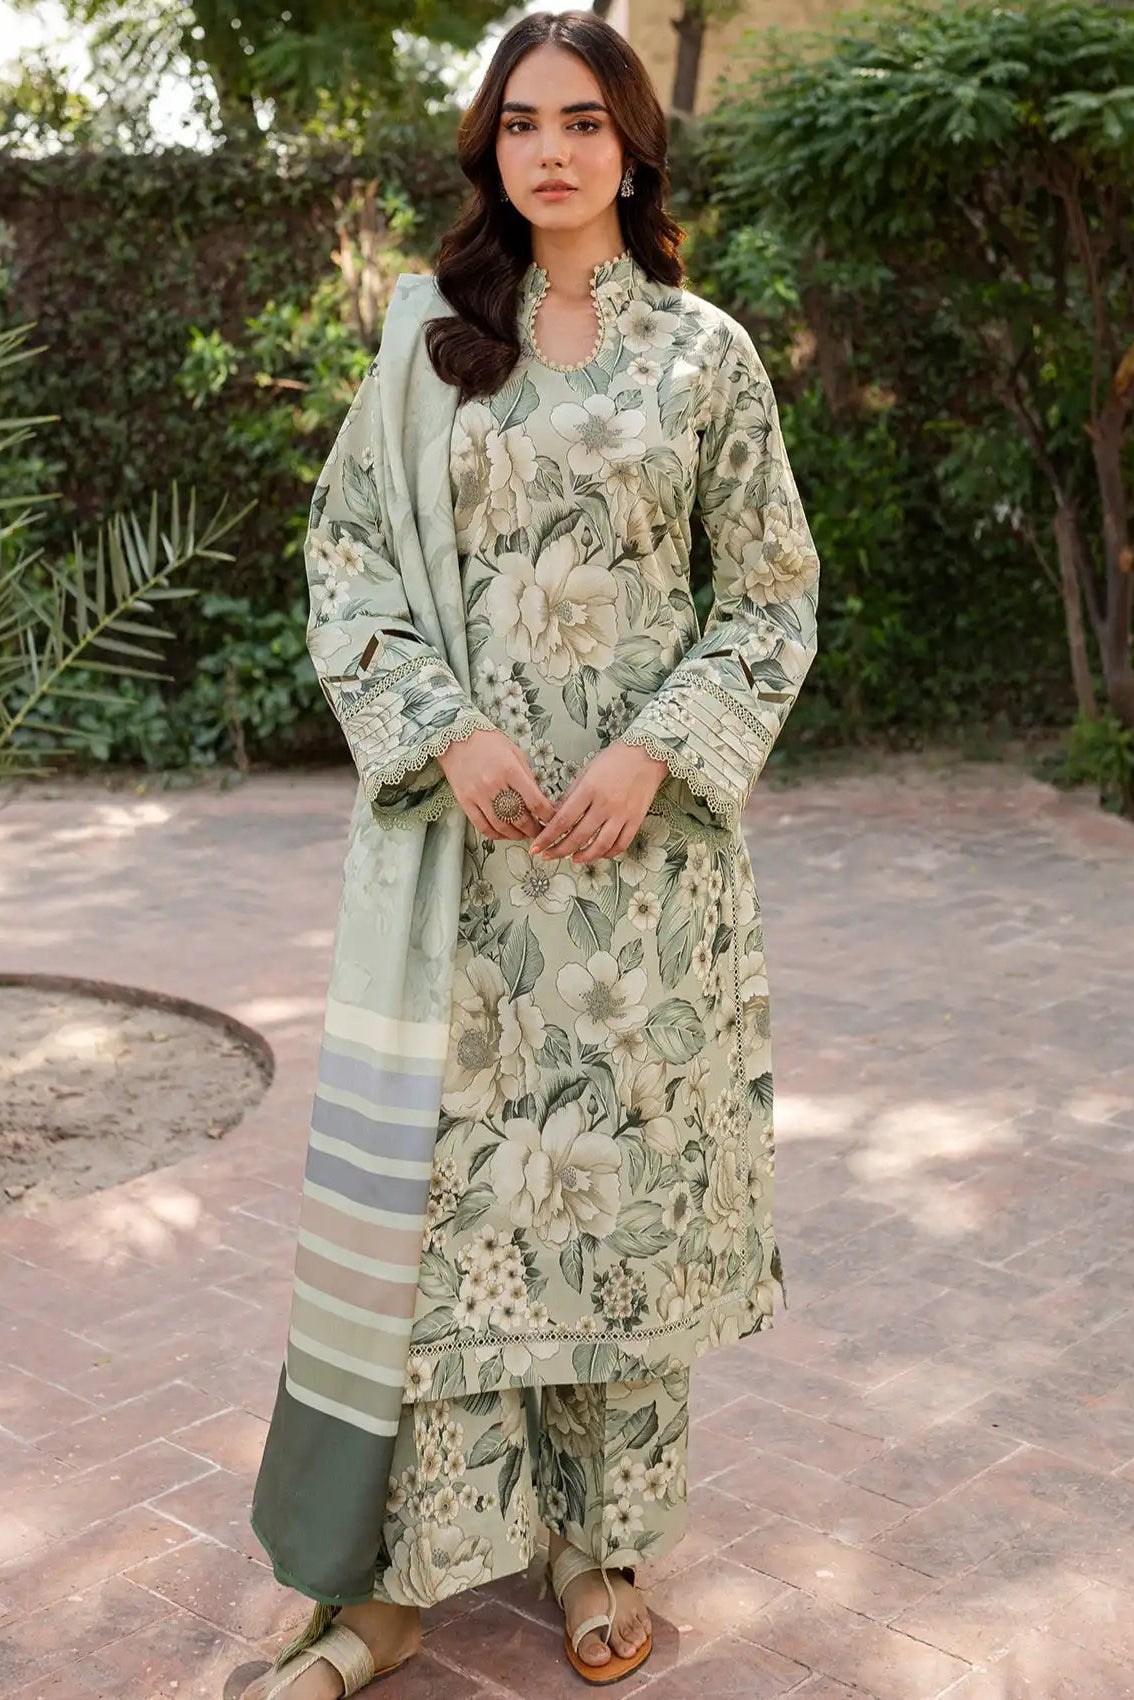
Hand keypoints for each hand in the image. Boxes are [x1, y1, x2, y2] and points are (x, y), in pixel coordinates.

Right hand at [437, 728, 554, 840]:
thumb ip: (527, 777)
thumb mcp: (515, 753)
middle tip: (540, 832)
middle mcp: (494, 784)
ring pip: (501, 826)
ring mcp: (478, 795)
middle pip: (519, 818)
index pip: (535, 801)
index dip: (547, 816)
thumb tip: (540, 800)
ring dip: (516, 835)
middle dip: (534, 829)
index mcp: (510, 770)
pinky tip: (504, 834)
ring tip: (524, 835)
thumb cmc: (488, 742)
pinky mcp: (464, 801)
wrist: (455, 737)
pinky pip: (482, 826)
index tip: (552, 820)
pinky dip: (496, 835)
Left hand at [529, 742, 667, 863]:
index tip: (536, 847)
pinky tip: (598, 854)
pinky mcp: (636, 820)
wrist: (647, 754)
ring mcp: (622, 814)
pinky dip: (608, 853)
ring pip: (600, 845)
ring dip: (584, 857)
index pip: (563, 820)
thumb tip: (554, 816)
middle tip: (548, 856)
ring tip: (573, 859)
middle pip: (579, 836)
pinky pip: (621, 844)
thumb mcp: (586, 771)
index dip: (547, 837)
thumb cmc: (614, 759)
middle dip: (559, 850)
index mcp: (589, 790)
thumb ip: (570, 795)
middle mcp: (605, 805)